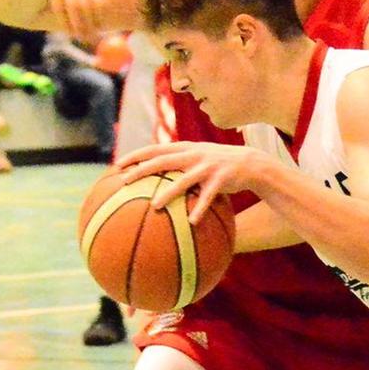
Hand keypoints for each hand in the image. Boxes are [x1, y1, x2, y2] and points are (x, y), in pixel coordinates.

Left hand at [116, 142, 272, 224]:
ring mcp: (208, 166)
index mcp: (185, 149)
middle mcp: (194, 154)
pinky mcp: (222, 178)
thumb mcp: (198, 159)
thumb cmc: (218, 165)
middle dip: (143, 170)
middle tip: (125, 182)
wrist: (251, 163)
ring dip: (169, 192)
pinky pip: (209, 196)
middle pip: (163, 160)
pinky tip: (192, 221)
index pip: (155, 148)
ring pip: (184, 179)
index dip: (136, 155)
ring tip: (155, 205)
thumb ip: (178, 164)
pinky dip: (200, 208)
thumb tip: (152, 178)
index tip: (117, 165)